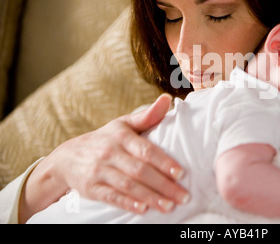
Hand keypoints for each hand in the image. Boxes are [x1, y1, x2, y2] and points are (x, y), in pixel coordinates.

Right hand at [20, 94, 189, 221]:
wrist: (67, 157)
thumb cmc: (105, 139)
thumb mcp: (123, 124)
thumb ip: (147, 115)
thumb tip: (168, 98)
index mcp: (121, 136)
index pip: (145, 150)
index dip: (164, 162)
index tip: (181, 174)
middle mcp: (110, 153)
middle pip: (140, 171)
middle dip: (163, 185)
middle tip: (183, 197)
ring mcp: (99, 171)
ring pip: (128, 186)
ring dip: (150, 197)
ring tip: (169, 206)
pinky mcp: (91, 188)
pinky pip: (111, 197)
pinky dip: (127, 204)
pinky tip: (143, 210)